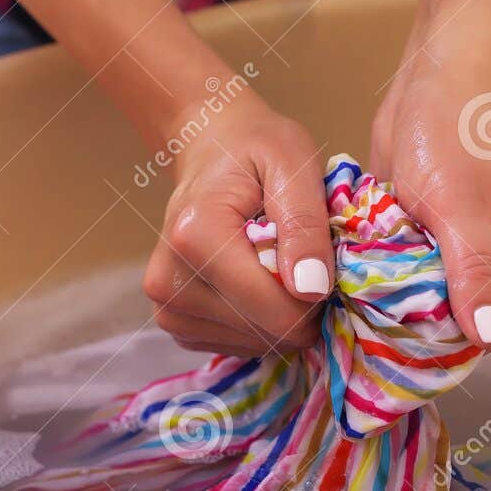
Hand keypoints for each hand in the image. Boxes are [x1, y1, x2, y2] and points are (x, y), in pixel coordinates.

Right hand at [143, 101, 334, 356]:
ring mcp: (167, 307)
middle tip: (303, 258)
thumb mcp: (293, 165)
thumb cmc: (255, 149)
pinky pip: (237, 344)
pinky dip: (260, 321)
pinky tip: (258, 280)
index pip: (274, 310)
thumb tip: (312, 290)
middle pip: (266, 332)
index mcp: (196, 237)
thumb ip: (305, 224)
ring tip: (276, 263)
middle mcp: (169, 280)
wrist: (209, 146)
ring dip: (281, 313)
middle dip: (300, 305)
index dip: (316, 296)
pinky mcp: (174, 322)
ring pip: (255, 344)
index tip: (323, 261)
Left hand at [371, 67, 490, 348]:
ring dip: (400, 306)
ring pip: (432, 318)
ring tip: (371, 279)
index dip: (466, 331)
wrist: (423, 92)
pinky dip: (385, 290)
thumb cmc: (452, 137)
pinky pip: (407, 296)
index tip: (422, 312)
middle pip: (467, 331)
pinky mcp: (424, 262)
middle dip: (426, 322)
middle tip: (386, 293)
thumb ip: (476, 269)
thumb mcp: (460, 206)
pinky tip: (362, 274)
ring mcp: (459, 270)